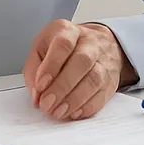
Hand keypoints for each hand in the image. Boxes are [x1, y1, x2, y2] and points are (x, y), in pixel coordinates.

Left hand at [22, 20, 137, 120]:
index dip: (51, 65)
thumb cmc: (63, 48)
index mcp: (68, 31)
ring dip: (74, 100)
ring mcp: (103, 61)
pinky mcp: (110, 80)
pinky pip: (102, 95)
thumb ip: (33, 70)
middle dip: (62, 86)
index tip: (40, 85)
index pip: (63, 44)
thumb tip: (37, 94)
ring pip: (94, 80)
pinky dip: (87, 107)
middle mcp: (89, 43)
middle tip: (47, 104)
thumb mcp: (41, 48)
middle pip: (81, 62)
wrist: (96, 44)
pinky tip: (73, 113)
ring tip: (58, 112)